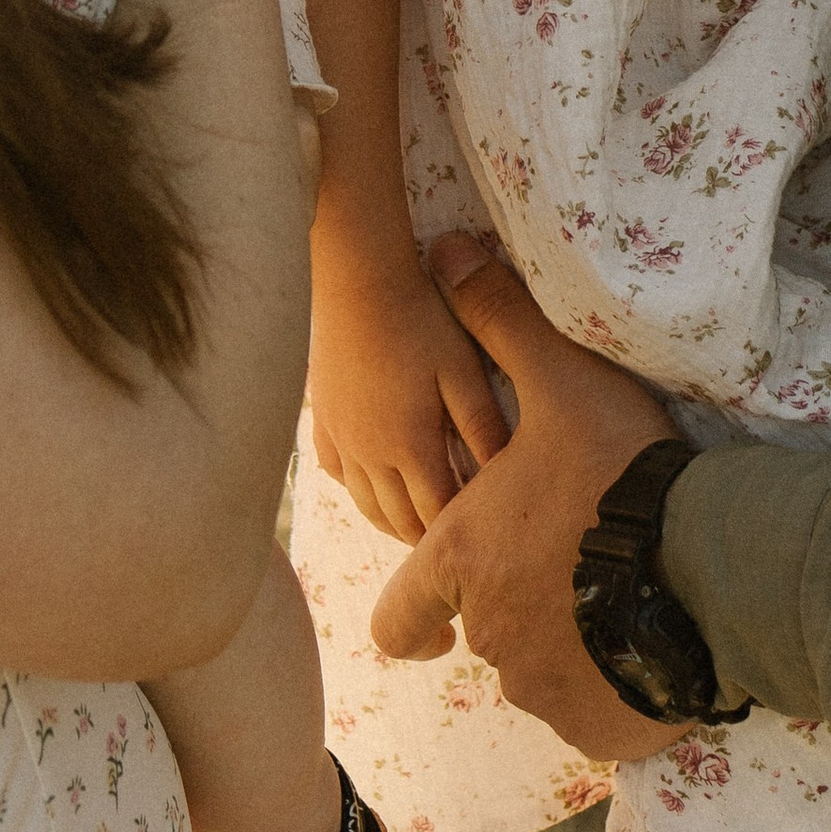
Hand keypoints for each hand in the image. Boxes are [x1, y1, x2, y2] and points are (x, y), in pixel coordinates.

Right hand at [308, 243, 511, 541]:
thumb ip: (484, 426)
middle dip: (426, 541)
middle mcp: (370, 453)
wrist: (356, 278)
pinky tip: (369, 486)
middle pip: (398, 519)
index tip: (481, 551)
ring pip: (365, 504)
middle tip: (452, 553)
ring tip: (416, 530)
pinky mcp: (323, 417)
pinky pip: (337, 473)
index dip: (458, 538)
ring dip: (392, 523)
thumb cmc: (420, 319)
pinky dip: (358, 491)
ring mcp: (342, 437)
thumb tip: (506, 475)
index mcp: (410, 446)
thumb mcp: (463, 370)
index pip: (436, 515)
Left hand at [369, 237, 683, 761]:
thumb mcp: (562, 380)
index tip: (431, 614)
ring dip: (567, 640)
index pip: (397, 618)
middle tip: (576, 557)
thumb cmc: (625, 472)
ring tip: (622, 594)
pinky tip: (649, 639)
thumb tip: (445, 253)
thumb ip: (499, 320)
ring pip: (540, 670)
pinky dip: (612, 683)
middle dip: (518, 599)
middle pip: (485, 629)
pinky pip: (594, 710)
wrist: (716, 568)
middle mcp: (490, 639)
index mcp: (463, 563)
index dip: (408, 617)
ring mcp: (545, 692)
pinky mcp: (602, 729)